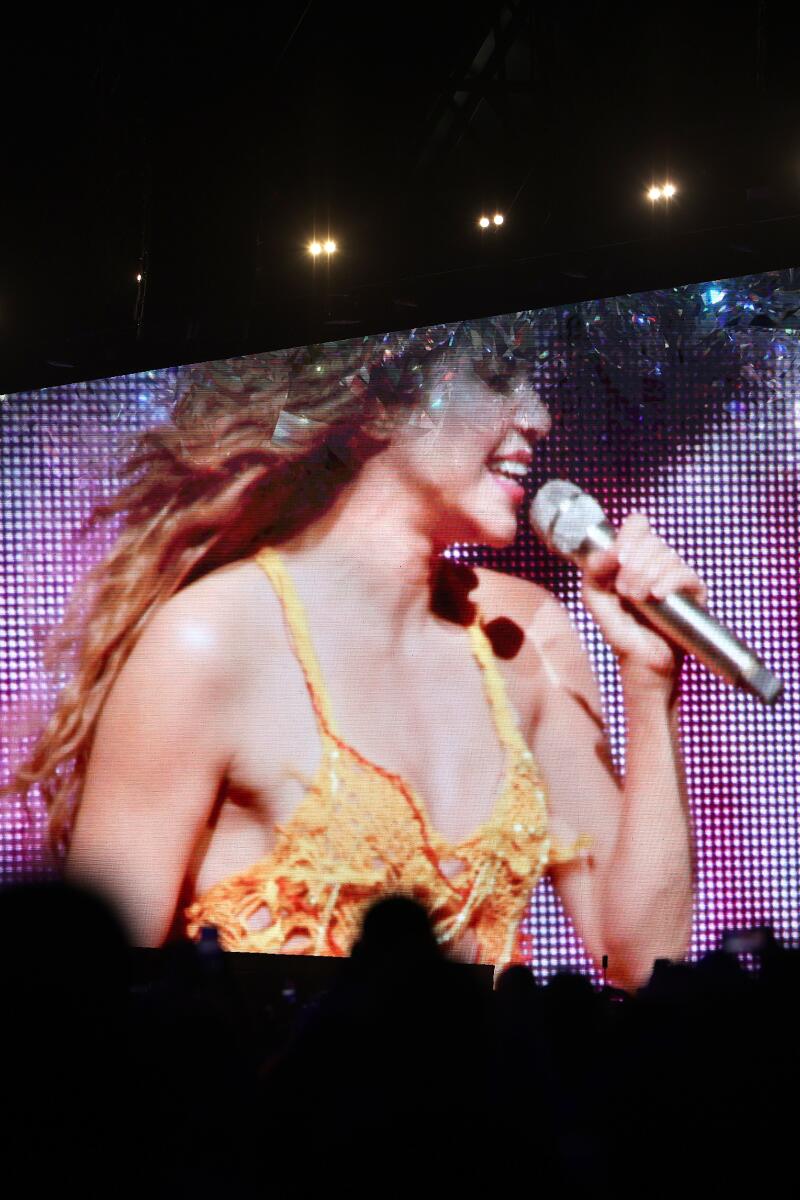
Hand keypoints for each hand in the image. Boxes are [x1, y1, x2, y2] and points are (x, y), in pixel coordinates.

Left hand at [581, 512, 707, 687]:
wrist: (641, 661)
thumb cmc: (620, 629)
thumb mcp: (595, 599)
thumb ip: (594, 572)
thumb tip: (608, 552)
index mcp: (633, 557)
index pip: (638, 524)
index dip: (629, 535)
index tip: (618, 557)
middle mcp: (656, 561)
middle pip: (650, 540)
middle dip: (632, 564)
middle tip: (624, 590)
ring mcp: (676, 574)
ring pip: (666, 555)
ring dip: (645, 576)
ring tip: (636, 599)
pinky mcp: (693, 591)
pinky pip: (685, 573)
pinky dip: (668, 582)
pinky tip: (657, 595)